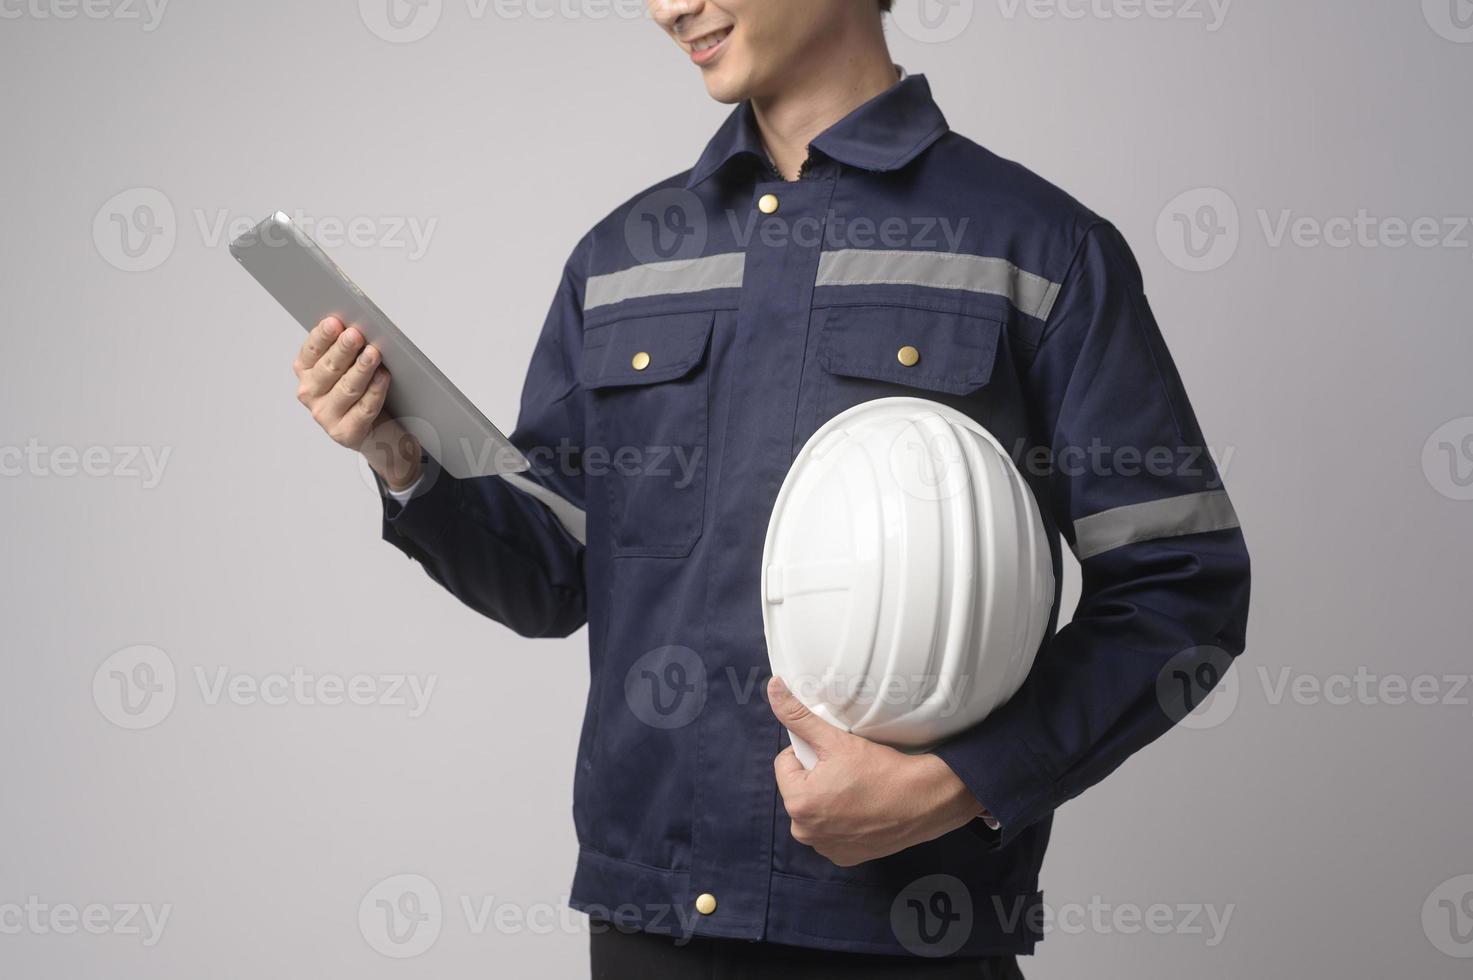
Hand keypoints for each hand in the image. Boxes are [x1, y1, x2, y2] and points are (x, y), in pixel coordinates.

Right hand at [294, 317, 421, 490]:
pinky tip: (383, 377)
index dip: (323, 336)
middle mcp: (310, 394)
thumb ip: (349, 349)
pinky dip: (375, 391)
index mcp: (307, 372)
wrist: (378, 432)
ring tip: (373, 353)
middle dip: (343, 350)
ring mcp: (326, 416)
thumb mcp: (351, 367)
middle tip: (356, 334)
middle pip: (329, 369)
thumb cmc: (363, 392)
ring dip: (361, 369)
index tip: (335, 322)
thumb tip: (358, 328)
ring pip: (346, 389)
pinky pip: (363, 409)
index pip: (311, 351)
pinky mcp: (345, 433)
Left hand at [769, 677, 987, 866]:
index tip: (834, 754)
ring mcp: (825, 848)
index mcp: (797, 803)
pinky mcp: (844, 858)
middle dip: (816, 777)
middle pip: (799, 789)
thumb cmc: (881, 770)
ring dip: (828, 799)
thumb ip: (799, 716)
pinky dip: (842, 821)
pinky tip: (862, 810)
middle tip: (847, 771)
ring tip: (856, 790)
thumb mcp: (836, 740)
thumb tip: (773, 687)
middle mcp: (805, 832)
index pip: (785, 764)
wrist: (924, 801)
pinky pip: (832, 832)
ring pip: (815, 810)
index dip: (808, 752)